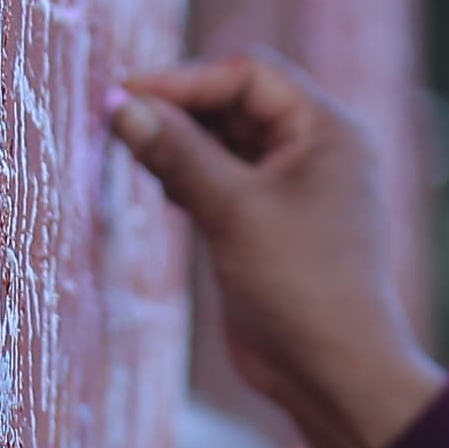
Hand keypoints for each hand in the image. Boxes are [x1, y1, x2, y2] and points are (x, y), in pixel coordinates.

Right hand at [110, 50, 443, 447]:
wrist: (332, 372)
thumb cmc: (303, 287)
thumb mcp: (235, 211)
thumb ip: (179, 154)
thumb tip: (122, 106)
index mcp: (328, 131)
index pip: (250, 75)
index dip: (187, 80)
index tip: (124, 96)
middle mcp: (314, 150)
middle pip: (234, 103)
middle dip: (179, 109)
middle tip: (115, 121)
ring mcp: (290, 187)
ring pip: (222, 142)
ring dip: (177, 142)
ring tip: (127, 148)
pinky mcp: (265, 223)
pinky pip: (219, 179)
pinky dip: (186, 175)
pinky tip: (156, 183)